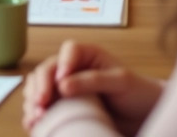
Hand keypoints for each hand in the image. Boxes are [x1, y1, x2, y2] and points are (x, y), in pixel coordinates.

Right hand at [23, 40, 162, 135]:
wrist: (143, 116)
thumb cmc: (136, 92)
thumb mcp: (120, 81)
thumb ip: (93, 80)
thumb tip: (63, 84)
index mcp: (86, 55)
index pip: (67, 51)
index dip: (62, 65)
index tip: (61, 84)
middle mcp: (71, 69)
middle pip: (46, 70)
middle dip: (39, 87)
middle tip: (41, 104)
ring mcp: (64, 89)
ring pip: (38, 88)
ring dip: (33, 102)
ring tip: (36, 117)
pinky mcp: (62, 107)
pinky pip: (41, 107)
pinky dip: (34, 114)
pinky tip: (34, 123)